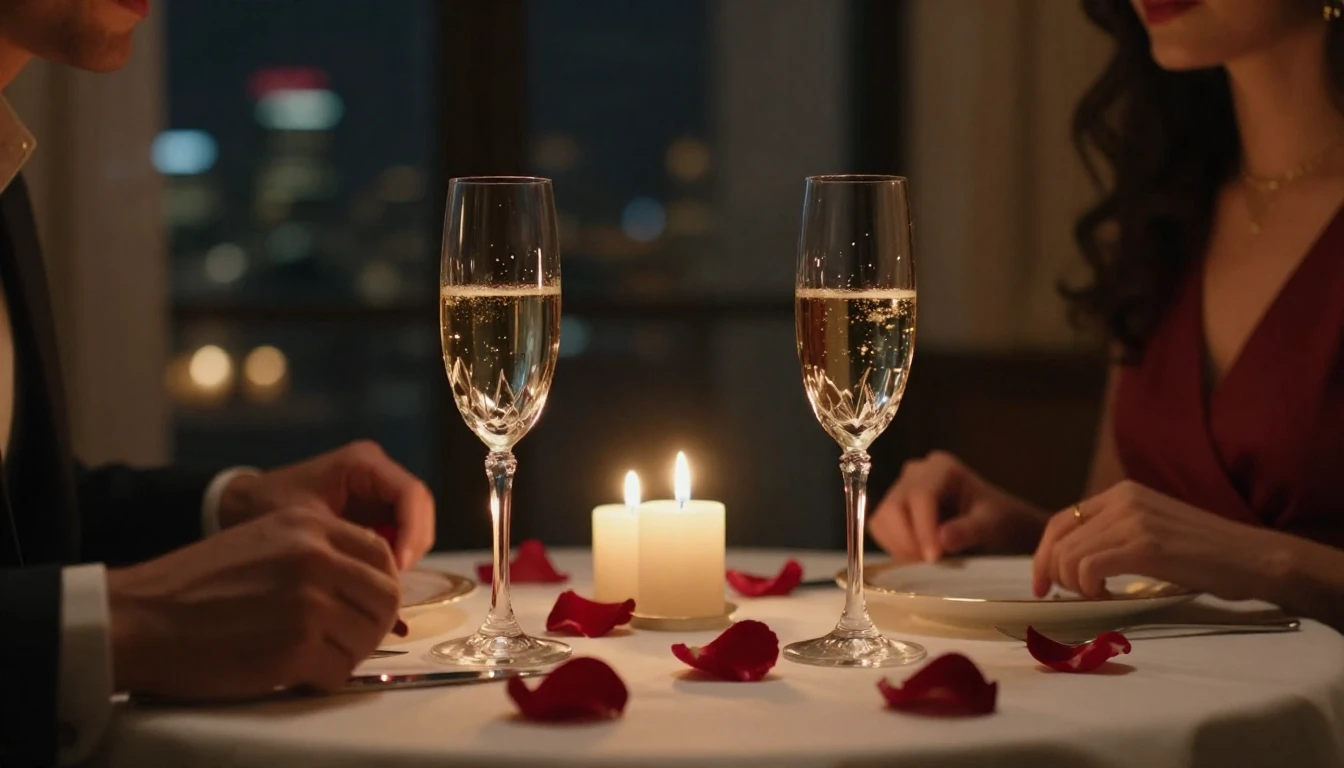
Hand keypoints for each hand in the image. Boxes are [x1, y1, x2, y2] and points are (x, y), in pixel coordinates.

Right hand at [108, 508, 400, 698]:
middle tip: (341, 638)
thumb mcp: (265, 540)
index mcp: (311, 526)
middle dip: (372, 623)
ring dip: (346, 653)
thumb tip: (366, 580)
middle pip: (385, 598)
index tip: (362, 604)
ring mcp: (310, 603)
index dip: (379, 584)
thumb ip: (317, 550)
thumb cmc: (196, 585)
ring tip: (312, 655)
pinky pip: (339, 672)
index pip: (381, 554)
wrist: (142, 617)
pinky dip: (323, 678)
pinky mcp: (296, 647)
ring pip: (368, 638)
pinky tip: (295, 672)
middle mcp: (317, 558)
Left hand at [218, 440, 434, 568]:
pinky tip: (371, 577)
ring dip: (404, 554)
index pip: (411, 494)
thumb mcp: (305, 530)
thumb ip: (345, 551)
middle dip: (413, 546)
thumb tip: (377, 576)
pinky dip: (392, 557)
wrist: (239, 506)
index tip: (398, 568)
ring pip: (414, 524)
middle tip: (392, 582)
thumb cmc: (266, 509)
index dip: (413, 532)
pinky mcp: (373, 510)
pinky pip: (399, 534)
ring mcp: (377, 491)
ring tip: (379, 582)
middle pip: (419, 510)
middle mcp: (378, 472)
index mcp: (364, 463)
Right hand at [869, 451, 1046, 561]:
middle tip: (930, 564)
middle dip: (908, 540)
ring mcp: (902, 489)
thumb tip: (941, 539)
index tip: (933, 558)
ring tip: (927, 562)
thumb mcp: (993, 526)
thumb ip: (968, 530)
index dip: (922, 528)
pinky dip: (895, 547)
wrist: (999, 527)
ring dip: (900, 546)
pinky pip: (881, 529)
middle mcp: (916, 472)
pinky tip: (919, 557)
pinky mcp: (894, 508)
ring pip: (882, 519)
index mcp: (942, 468)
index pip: (921, 495)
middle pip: (894, 507)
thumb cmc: (1000, 521)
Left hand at [1032, 480, 1266, 599]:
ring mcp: (1133, 519)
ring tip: (1098, 596)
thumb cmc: (1206, 554)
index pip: (1061, 520)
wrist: (1254, 557)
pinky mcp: (1144, 544)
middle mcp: (1122, 499)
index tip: (1043, 584)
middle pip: (1058, 538)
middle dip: (1053, 574)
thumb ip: (1115, 536)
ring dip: (1075, 585)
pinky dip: (1089, 588)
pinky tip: (1109, 597)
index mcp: (1121, 493)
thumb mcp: (1152, 531)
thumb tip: (1072, 564)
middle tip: (1066, 598)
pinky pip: (1089, 567)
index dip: (1044, 554)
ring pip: (1070, 556)